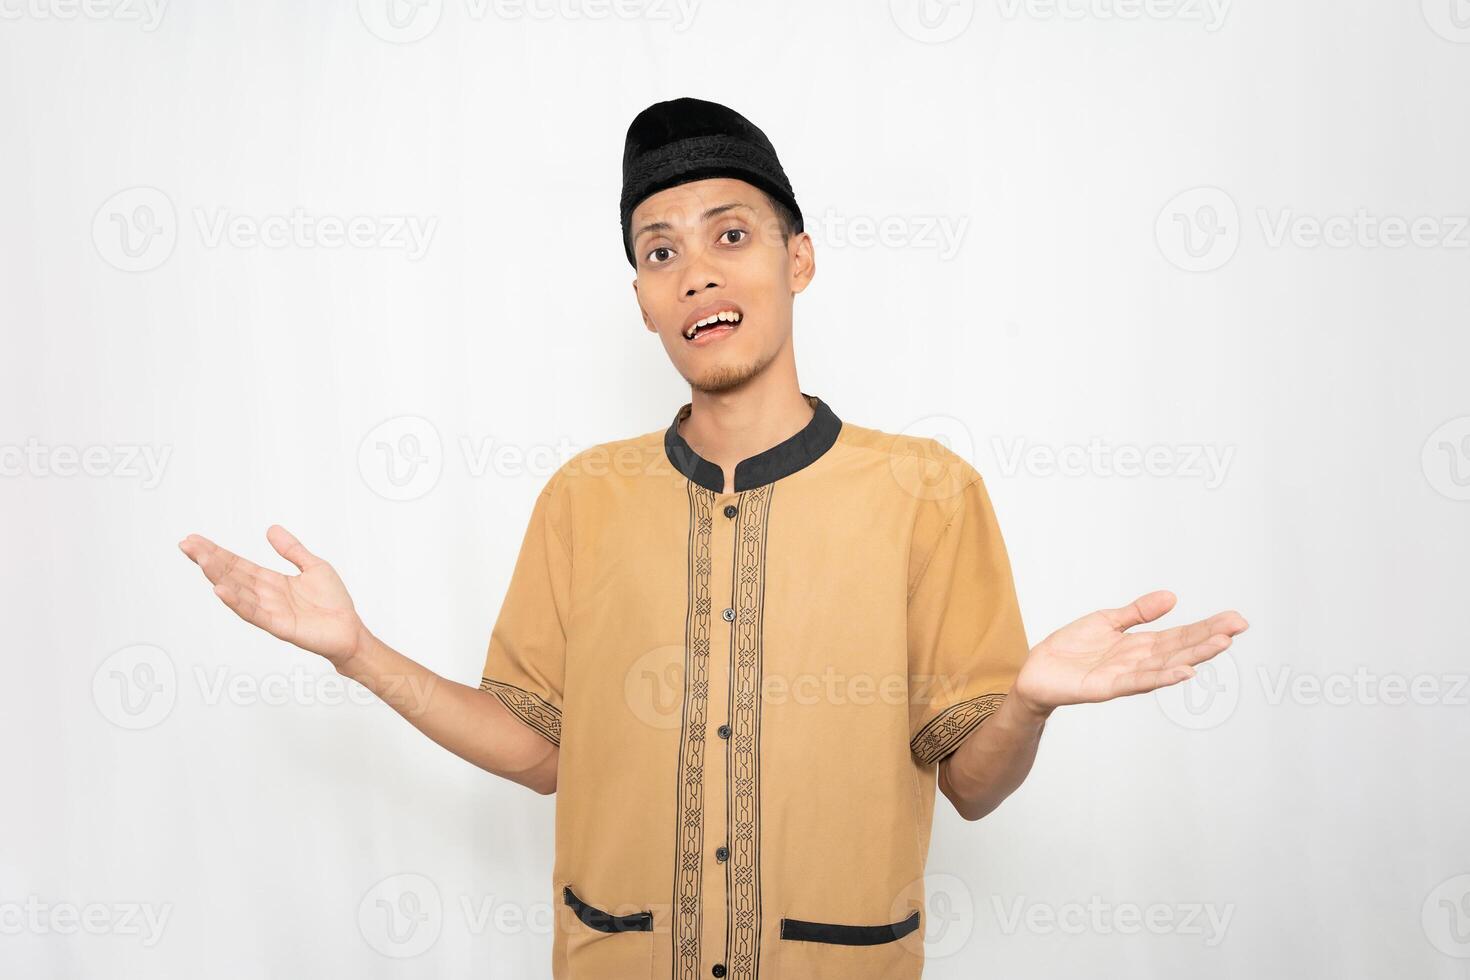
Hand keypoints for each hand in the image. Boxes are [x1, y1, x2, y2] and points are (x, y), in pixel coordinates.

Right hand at [178, 525, 368, 666]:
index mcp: (272, 581)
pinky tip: (221, 590)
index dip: (217, 552)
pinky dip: (237, 602)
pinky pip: (254, 613)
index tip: (195, 540)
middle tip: (186, 545)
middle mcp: (266, 595)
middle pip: (232, 574)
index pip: (238, 564)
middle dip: (209, 559)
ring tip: (200, 560)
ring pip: (237, 591)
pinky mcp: (279, 625)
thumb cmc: (333, 603)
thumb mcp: (314, 566)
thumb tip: (271, 529)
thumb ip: (292, 549)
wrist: (350, 631)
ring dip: (218, 576)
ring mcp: (270, 611)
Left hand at [1012, 590, 1247, 714]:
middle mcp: (1138, 662)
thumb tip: (1172, 597)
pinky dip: (1161, 676)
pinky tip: (1184, 671)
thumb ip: (1138, 612)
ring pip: (1166, 665)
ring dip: (1194, 656)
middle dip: (1209, 638)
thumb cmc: (1071, 649)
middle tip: (1239, 627)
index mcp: (1140, 646)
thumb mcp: (1107, 621)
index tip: (1235, 619)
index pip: (1180, 635)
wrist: (1037, 671)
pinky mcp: (1106, 687)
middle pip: (1180, 648)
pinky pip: (1138, 682)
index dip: (1207, 627)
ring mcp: (1125, 676)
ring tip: (1221, 644)